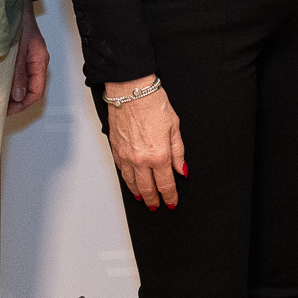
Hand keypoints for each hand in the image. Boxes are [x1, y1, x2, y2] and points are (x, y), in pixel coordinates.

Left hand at [9, 8, 49, 114]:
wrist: (13, 5)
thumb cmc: (19, 22)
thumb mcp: (18, 51)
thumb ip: (18, 74)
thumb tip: (18, 96)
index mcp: (39, 61)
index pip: (37, 92)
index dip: (23, 105)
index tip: (7, 110)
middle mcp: (36, 61)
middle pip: (31, 90)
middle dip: (16, 102)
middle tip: (0, 108)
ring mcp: (28, 58)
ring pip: (24, 83)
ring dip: (12, 92)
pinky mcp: (20, 54)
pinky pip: (18, 74)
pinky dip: (9, 82)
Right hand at [105, 77, 182, 210]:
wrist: (131, 91)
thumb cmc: (153, 104)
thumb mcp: (174, 127)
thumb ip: (178, 152)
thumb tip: (181, 170)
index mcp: (159, 155)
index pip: (166, 183)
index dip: (170, 196)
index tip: (172, 202)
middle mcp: (141, 159)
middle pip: (148, 188)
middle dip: (154, 200)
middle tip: (157, 207)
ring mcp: (126, 156)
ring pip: (132, 183)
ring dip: (139, 193)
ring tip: (145, 200)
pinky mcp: (116, 150)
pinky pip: (122, 171)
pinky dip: (128, 181)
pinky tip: (131, 183)